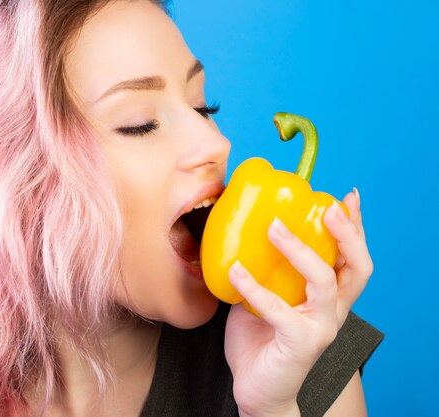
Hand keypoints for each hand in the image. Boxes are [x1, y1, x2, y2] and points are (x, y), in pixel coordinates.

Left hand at [224, 189, 371, 416]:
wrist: (257, 388)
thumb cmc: (260, 339)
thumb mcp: (265, 296)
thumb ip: (267, 271)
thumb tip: (244, 232)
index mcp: (328, 297)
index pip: (351, 259)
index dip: (354, 228)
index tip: (346, 198)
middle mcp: (332, 311)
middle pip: (356, 267)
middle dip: (347, 233)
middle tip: (328, 206)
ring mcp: (320, 327)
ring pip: (323, 281)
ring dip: (299, 250)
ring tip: (274, 227)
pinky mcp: (300, 343)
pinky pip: (278, 309)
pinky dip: (254, 287)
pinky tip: (234, 271)